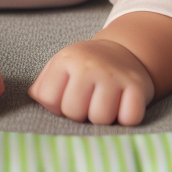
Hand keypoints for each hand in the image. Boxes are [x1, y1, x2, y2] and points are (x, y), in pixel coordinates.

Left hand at [28, 39, 154, 125]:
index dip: (57, 106)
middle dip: (80, 114)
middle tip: (88, 102)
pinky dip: (126, 118)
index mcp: (67, 59)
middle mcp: (90, 64)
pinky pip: (129, 119)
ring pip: (101, 119)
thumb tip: (34, 98)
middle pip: (74, 112)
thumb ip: (43, 85)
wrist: (123, 52)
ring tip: (104, 103)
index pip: (50, 100)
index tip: (67, 97)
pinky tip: (123, 105)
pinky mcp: (137, 85)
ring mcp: (114, 74)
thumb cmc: (85, 67)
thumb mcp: (61, 67)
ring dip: (102, 119)